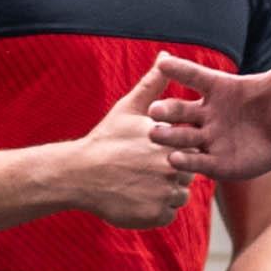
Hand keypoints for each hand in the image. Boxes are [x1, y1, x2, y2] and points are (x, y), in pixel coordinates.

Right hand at [66, 60, 201, 229]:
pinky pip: (168, 214)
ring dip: (165, 193)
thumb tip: (165, 55)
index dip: (173, 151)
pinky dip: (156, 209)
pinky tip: (137, 197)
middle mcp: (173, 168)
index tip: (152, 152)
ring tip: (139, 183)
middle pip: (187, 175)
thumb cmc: (106, 139)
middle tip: (143, 169)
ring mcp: (165, 193)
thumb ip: (153, 83)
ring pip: (179, 196)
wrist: (79, 174)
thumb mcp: (129, 108)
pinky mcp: (157, 215)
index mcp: (172, 141)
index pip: (191, 150)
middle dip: (170, 173)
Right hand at [149, 20, 270, 183]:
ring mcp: (210, 138)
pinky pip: (199, 162)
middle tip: (154, 111)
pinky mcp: (217, 161)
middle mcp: (209, 112)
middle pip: (181, 110)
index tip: (162, 62)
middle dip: (167, 110)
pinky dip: (187, 161)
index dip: (180, 70)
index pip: (195, 76)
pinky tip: (176, 161)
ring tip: (156, 136)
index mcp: (220, 88)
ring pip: (183, 137)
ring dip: (169, 137)